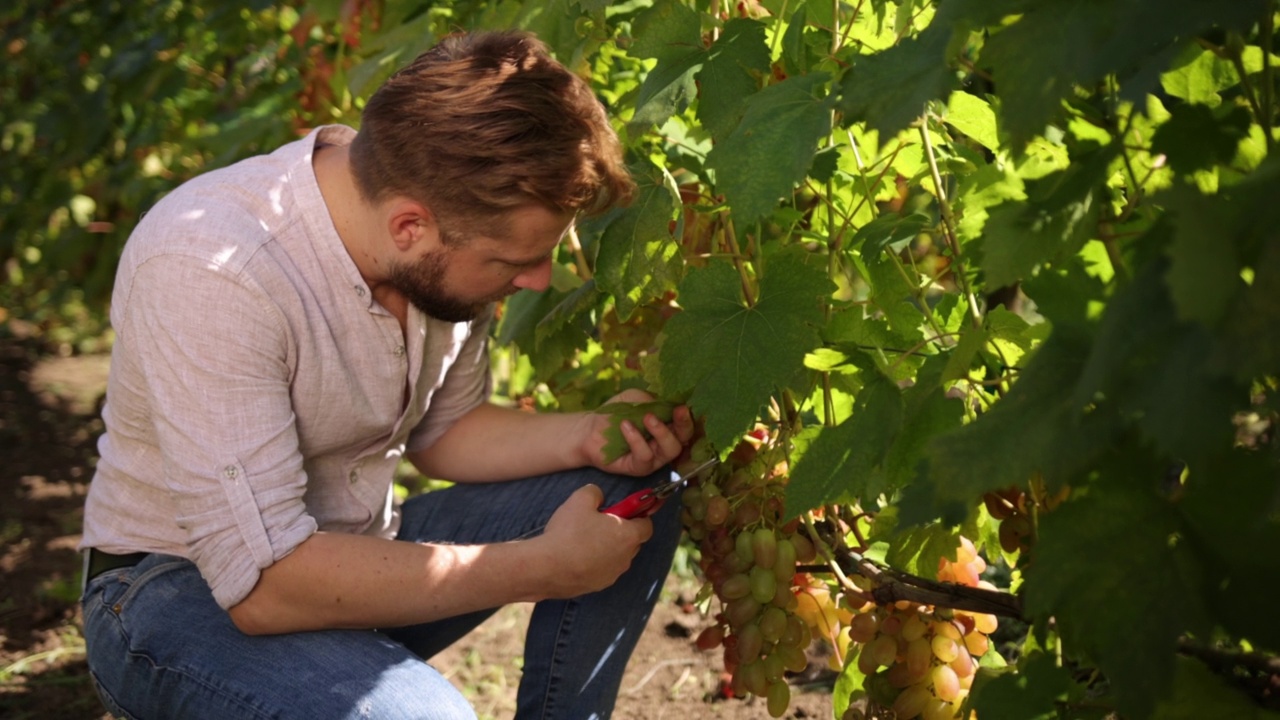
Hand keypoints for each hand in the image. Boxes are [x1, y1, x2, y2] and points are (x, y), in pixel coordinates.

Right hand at [532, 485, 652, 597]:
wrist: (546, 567)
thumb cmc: (567, 532)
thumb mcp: (580, 499)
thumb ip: (595, 493)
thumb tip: (599, 496)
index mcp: (628, 536)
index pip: (647, 525)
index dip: (638, 515)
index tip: (625, 510)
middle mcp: (626, 558)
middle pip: (632, 542)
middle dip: (620, 531)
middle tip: (599, 522)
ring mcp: (612, 575)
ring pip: (616, 557)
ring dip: (607, 548)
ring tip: (583, 540)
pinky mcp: (597, 586)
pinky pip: (602, 570)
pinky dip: (594, 563)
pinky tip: (575, 556)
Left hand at [579, 388, 694, 476]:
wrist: (590, 428)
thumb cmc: (616, 413)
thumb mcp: (637, 399)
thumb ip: (656, 401)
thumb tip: (674, 401)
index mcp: (669, 426)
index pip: (686, 423)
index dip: (689, 415)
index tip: (683, 405)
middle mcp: (665, 443)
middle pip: (685, 439)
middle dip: (684, 424)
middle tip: (678, 411)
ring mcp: (654, 458)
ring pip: (671, 450)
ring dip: (662, 432)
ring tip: (647, 417)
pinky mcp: (639, 468)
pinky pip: (645, 456)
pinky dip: (637, 440)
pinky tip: (625, 426)